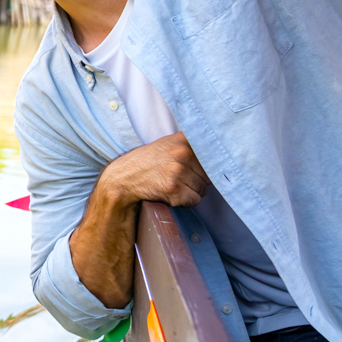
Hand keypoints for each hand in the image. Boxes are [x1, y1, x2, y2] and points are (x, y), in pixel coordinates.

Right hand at [69, 133, 209, 309]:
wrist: (121, 179)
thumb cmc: (145, 164)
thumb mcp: (166, 146)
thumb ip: (189, 146)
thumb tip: (220, 156)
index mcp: (183, 140)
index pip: (213, 154)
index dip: (211, 165)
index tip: (212, 169)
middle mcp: (182, 152)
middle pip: (209, 175)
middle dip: (197, 181)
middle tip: (178, 180)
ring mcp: (177, 170)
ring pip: (202, 189)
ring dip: (190, 193)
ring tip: (172, 186)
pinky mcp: (173, 188)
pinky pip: (193, 201)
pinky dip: (184, 202)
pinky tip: (169, 195)